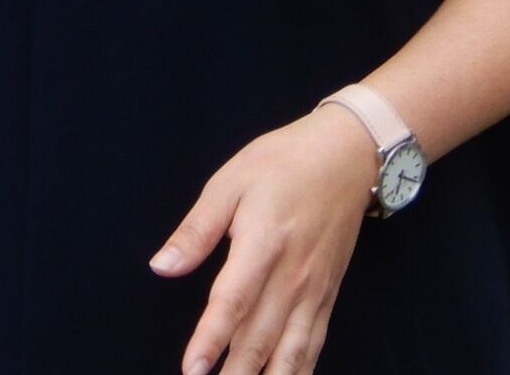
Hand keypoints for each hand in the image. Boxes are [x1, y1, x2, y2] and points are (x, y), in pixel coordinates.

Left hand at [150, 107, 377, 374]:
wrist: (347, 156)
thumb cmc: (283, 163)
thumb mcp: (230, 182)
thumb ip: (197, 230)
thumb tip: (162, 266)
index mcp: (263, 245)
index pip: (233, 303)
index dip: (210, 339)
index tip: (191, 370)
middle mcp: (292, 277)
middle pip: (259, 339)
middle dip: (234, 374)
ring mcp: (314, 291)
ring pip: (289, 353)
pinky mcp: (327, 297)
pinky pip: (313, 346)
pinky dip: (297, 371)